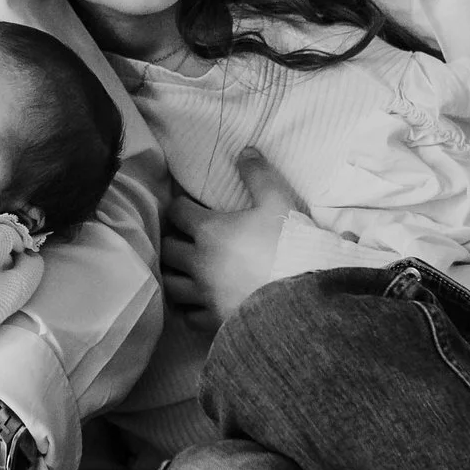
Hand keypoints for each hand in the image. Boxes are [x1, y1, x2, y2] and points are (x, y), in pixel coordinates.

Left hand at [160, 147, 306, 329]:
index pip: (177, 212)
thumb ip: (259, 175)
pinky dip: (190, 308)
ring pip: (171, 283)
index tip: (190, 205)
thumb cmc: (288, 245)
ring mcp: (204, 294)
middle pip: (167, 247)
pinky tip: (199, 302)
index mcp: (209, 231)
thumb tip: (245, 150)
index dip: (182, 205)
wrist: (302, 296)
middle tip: (186, 237)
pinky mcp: (214, 319)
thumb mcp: (277, 202)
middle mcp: (198, 262)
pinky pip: (189, 316)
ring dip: (175, 274)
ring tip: (186, 269)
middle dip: (173, 239)